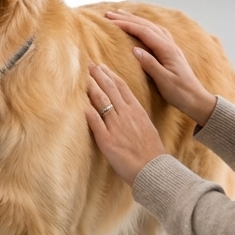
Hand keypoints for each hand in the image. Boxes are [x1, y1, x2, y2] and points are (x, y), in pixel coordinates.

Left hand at [85, 63, 165, 186]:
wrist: (153, 169)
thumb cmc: (150, 150)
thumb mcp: (146, 126)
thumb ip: (135, 115)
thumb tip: (126, 107)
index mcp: (136, 110)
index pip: (121, 87)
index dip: (110, 75)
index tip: (101, 66)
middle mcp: (126, 115)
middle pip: (110, 89)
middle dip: (98, 75)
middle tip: (89, 65)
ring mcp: (116, 126)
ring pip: (102, 102)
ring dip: (91, 88)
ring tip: (83, 78)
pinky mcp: (107, 140)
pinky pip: (95, 123)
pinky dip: (88, 112)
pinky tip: (81, 104)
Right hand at [104, 11, 216, 125]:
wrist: (197, 99)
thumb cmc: (180, 93)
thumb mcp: (164, 80)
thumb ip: (149, 64)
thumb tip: (135, 49)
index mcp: (167, 50)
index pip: (144, 32)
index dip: (127, 25)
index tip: (110, 21)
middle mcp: (170, 45)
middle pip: (147, 26)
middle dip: (128, 18)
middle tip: (109, 14)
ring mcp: (171, 47)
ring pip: (152, 27)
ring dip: (136, 20)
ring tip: (121, 16)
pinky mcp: (171, 52)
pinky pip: (156, 33)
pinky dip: (145, 26)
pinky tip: (141, 27)